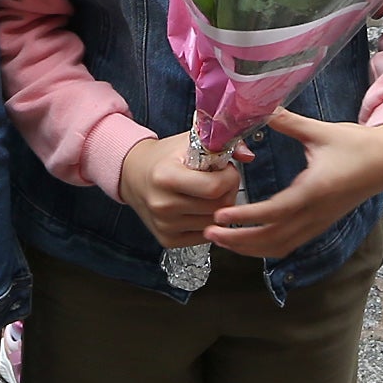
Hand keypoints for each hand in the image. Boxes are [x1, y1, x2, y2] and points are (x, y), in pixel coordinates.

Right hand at [116, 132, 242, 248]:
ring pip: (214, 223)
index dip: (229, 177)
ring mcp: (164, 225)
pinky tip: (198, 208)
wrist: (133, 175)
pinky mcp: (167, 240)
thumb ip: (222, 144)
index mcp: (166, 177)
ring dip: (219, 208)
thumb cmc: (164, 157)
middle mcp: (163, 204)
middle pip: (218, 207)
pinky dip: (207, 222)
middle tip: (218, 181)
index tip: (226, 169)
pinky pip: (204, 236)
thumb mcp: (189, 141)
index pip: (215, 188)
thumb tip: (248, 155)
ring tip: (206, 193)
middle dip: (227, 192)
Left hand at [205, 111, 382, 257]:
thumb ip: (288, 122)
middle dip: (238, 240)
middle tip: (209, 233)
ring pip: (280, 247)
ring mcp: (319, 223)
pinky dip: (265, 247)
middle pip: (273, 239)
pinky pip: (289, 244)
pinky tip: (247, 240)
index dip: (245, 217)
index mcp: (315, 190)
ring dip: (249, 248)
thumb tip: (259, 105)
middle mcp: (316, 213)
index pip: (274, 212)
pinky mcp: (320, 225)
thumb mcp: (320, 131)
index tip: (219, 215)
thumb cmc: (356, 144)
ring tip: (221, 239)